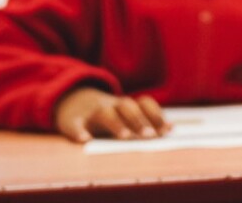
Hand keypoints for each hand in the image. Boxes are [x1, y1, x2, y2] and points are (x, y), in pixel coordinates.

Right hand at [54, 87, 169, 142]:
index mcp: (124, 104)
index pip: (143, 103)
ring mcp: (90, 112)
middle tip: (149, 136)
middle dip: (139, 120)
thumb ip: (147, 120)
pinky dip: (79, 131)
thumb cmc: (106, 114)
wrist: (70, 102)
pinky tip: (85, 140)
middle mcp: (110, 105)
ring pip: (104, 113)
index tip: (166, 130)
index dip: (155, 114)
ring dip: (116, 124)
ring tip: (125, 137)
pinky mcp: (71, 121)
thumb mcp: (124, 114)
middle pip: (126, 106)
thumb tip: (172, 128)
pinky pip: (74, 124)